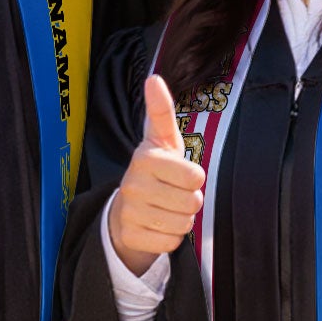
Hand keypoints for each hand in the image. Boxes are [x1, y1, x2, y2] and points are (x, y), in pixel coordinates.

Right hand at [107, 74, 204, 275]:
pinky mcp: (130, 236)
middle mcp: (133, 184)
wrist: (125, 210)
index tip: (181, 173)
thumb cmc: (155, 171)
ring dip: (181, 219)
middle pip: (192, 202)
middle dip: (190, 201)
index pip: (195, 176)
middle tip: (174, 194)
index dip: (194, 178)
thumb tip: (154, 78)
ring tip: (166, 208)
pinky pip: (171, 242)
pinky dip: (170, 237)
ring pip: (183, 224)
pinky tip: (157, 225)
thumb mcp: (161, 140)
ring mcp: (129, 212)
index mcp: (145, 158)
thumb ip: (161, 111)